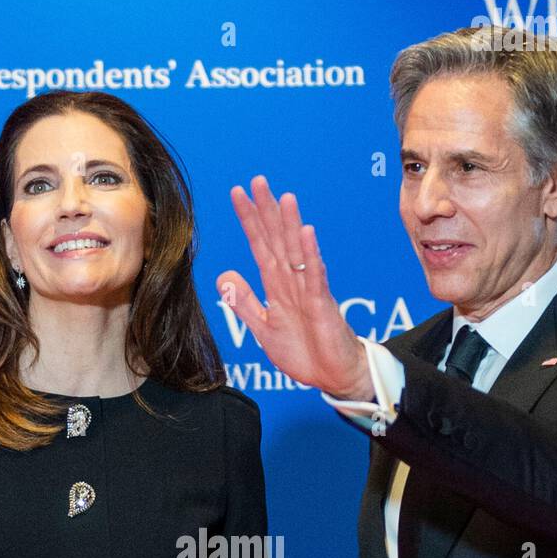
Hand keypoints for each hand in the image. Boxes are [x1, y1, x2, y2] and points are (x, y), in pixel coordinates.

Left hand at [217, 176, 373, 400]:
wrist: (333, 376)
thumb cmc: (304, 352)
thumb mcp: (263, 328)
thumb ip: (244, 302)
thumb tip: (223, 275)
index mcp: (277, 286)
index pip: (261, 246)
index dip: (249, 221)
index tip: (238, 194)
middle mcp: (293, 282)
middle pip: (278, 240)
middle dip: (268, 211)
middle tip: (258, 181)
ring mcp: (309, 291)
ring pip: (298, 252)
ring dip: (291, 225)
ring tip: (284, 198)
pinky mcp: (323, 306)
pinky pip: (316, 277)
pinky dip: (311, 256)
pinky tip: (306, 234)